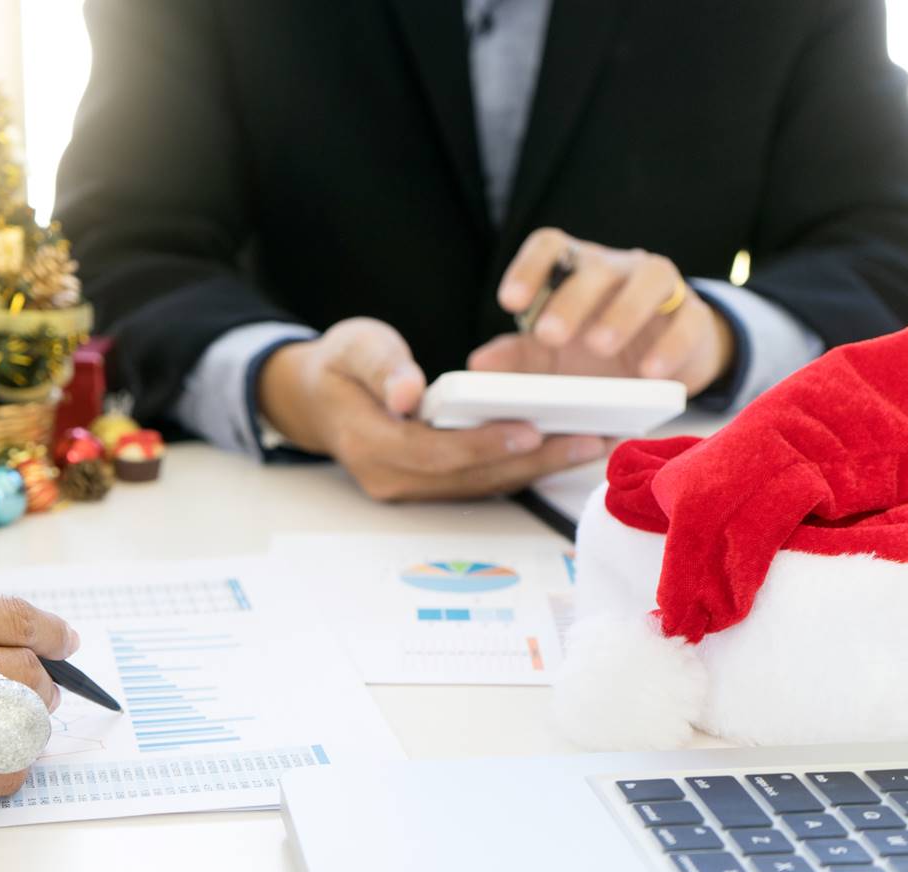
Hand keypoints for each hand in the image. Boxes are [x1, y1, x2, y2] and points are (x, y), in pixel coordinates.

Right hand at [0, 590, 75, 831]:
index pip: (17, 617)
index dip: (51, 630)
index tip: (65, 639)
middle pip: (28, 672)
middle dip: (42, 678)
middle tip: (40, 685)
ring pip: (23, 722)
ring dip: (29, 719)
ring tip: (18, 719)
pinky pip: (3, 773)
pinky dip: (10, 762)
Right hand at [257, 317, 607, 500]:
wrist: (319, 398)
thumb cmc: (341, 366)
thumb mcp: (356, 347)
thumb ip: (384, 367)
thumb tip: (410, 392)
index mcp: (366, 443)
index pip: (431, 452)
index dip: (482, 443)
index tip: (529, 428)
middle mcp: (387, 478)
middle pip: (467, 477)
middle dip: (529, 461)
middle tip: (586, 440)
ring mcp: (406, 489)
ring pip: (479, 485)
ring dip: (536, 468)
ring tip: (589, 445)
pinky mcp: (427, 487)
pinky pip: (478, 482)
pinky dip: (520, 467)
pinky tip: (561, 449)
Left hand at [478, 227, 734, 394]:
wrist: (658, 368)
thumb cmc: (591, 354)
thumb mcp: (549, 358)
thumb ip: (515, 357)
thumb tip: (478, 365)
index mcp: (576, 269)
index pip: (551, 245)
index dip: (529, 268)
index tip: (509, 303)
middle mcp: (617, 268)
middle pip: (595, 267)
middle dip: (570, 300)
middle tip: (550, 335)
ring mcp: (661, 288)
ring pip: (649, 279)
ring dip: (623, 312)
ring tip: (600, 347)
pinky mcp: (695, 317)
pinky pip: (688, 321)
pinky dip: (670, 346)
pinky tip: (650, 374)